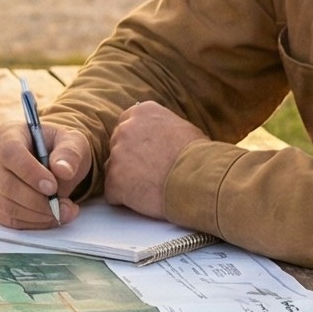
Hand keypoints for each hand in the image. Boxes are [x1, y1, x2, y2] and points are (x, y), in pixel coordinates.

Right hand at [0, 120, 93, 228]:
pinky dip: (30, 223)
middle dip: (37, 201)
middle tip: (65, 206)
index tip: (53, 187)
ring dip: (37, 215)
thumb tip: (63, 170)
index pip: (10, 153)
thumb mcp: (73, 143)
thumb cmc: (60, 149)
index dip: (30, 173)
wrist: (54, 162)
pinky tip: (50, 218)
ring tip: (63, 212)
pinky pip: (7, 219)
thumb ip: (70, 153)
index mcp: (8, 134)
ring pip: (6, 206)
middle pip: (6, 184)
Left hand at [103, 101, 205, 218]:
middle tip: (150, 172)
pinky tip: (145, 199)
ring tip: (151, 186)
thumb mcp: (183, 128)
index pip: (126, 124)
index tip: (147, 153)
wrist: (200, 179)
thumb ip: (162, 127)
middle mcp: (125, 129)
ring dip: (127, 179)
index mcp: (142, 112)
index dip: (137, 142)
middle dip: (129, 159)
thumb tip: (160, 134)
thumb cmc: (199, 156)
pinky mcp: (114, 181)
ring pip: (113, 169)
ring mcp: (117, 154)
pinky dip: (125, 198)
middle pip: (117, 145)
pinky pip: (112, 192)